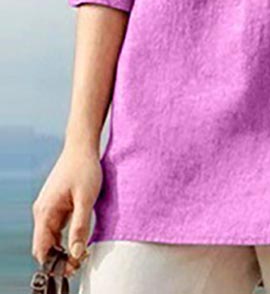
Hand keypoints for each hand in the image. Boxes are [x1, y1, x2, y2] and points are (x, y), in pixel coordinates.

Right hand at [31, 143, 101, 275]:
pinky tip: (80, 236)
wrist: (82, 146)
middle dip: (59, 257)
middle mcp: (42, 211)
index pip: (41, 248)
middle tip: (81, 261)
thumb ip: (80, 226)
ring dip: (63, 246)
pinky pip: (57, 226)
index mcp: (45, 212)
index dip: (54, 262)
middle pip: (45, 245)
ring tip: (83, 251)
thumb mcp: (86, 198)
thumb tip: (77, 252)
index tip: (72, 266)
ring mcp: (48, 207)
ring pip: (52, 236)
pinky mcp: (56, 203)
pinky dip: (66, 235)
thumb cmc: (84, 168)